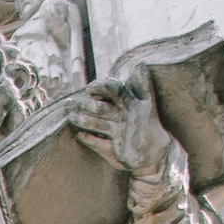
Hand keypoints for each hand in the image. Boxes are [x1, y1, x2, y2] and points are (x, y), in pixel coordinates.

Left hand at [71, 69, 182, 191]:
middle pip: (102, 108)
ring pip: (98, 125)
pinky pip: (99, 144)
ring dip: (82, 120)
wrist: (156, 157)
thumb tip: (139, 66)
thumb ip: (142, 87)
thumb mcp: (149, 105)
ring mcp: (122, 135)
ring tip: (70, 117)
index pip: (115, 90)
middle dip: (83, 105)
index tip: (89, 89)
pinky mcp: (117, 151)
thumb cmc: (149, 128)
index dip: (101, 87)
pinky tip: (78, 135)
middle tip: (68, 103)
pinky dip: (88, 139)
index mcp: (134, 105)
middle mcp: (127, 118)